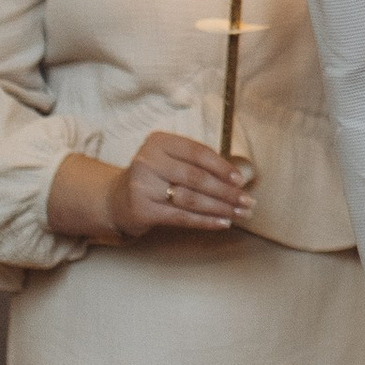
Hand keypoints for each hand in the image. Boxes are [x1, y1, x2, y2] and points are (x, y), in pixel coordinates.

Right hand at [110, 130, 251, 236]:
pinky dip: (205, 221)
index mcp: (159, 142)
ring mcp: (143, 187)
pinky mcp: (143, 210)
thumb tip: (236, 179)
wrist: (117, 199)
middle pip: (196, 178)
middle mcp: (148, 161)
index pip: (198, 153)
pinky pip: (181, 217)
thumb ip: (196, 164)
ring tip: (240, 213)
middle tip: (247, 201)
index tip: (240, 180)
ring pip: (191, 199)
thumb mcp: (169, 160)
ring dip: (220, 208)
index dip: (222, 167)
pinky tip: (222, 223)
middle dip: (226, 191)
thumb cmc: (154, 177)